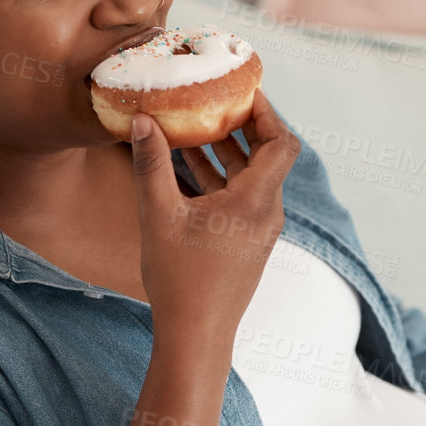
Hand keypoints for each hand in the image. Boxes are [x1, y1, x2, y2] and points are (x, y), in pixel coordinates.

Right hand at [128, 88, 299, 347]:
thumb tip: (144, 119)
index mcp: (256, 201)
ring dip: (225, 152)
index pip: (282, 142)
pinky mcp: (245, 244)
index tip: (241, 89)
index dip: (267, 111)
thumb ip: (152, 163)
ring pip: (250, 177)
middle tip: (213, 98)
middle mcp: (266, 213)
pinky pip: (239, 198)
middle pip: (267, 155)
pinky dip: (219, 178)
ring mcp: (258, 230)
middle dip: (240, 125)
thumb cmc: (180, 280)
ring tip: (192, 126)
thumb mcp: (159, 215)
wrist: (196, 337)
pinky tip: (186, 166)